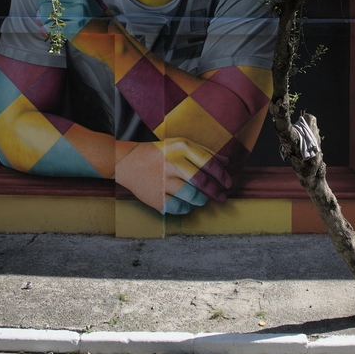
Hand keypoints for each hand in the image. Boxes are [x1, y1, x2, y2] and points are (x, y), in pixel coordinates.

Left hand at [36, 0, 103, 40]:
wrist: (109, 38)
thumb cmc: (92, 18)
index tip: (45, 2)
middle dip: (41, 8)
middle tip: (43, 16)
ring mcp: (79, 9)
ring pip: (45, 10)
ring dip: (42, 19)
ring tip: (46, 24)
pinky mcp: (76, 25)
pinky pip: (50, 25)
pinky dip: (46, 28)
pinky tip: (49, 31)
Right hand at [114, 137, 232, 214]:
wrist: (126, 162)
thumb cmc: (159, 153)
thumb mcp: (179, 145)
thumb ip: (203, 152)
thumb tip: (226, 162)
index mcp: (180, 148)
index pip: (208, 163)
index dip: (222, 175)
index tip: (228, 182)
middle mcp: (172, 163)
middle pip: (202, 181)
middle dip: (216, 191)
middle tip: (221, 195)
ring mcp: (163, 181)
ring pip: (192, 196)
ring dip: (202, 200)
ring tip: (203, 199)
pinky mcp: (155, 197)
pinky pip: (178, 207)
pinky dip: (186, 208)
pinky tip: (187, 205)